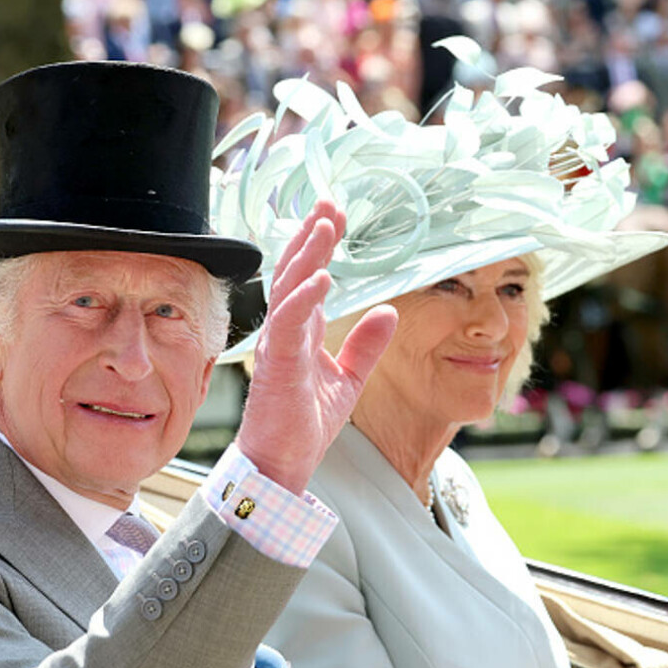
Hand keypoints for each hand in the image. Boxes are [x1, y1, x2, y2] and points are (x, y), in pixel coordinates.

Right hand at [236, 200, 396, 495]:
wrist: (282, 463)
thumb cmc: (305, 423)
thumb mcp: (349, 379)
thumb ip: (367, 345)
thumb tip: (389, 311)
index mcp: (300, 333)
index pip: (308, 278)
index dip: (321, 245)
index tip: (338, 215)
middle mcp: (285, 333)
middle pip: (294, 272)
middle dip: (311, 236)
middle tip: (329, 204)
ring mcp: (278, 346)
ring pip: (288, 289)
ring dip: (306, 255)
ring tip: (324, 226)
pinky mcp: (278, 365)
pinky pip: (287, 323)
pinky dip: (303, 298)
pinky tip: (321, 277)